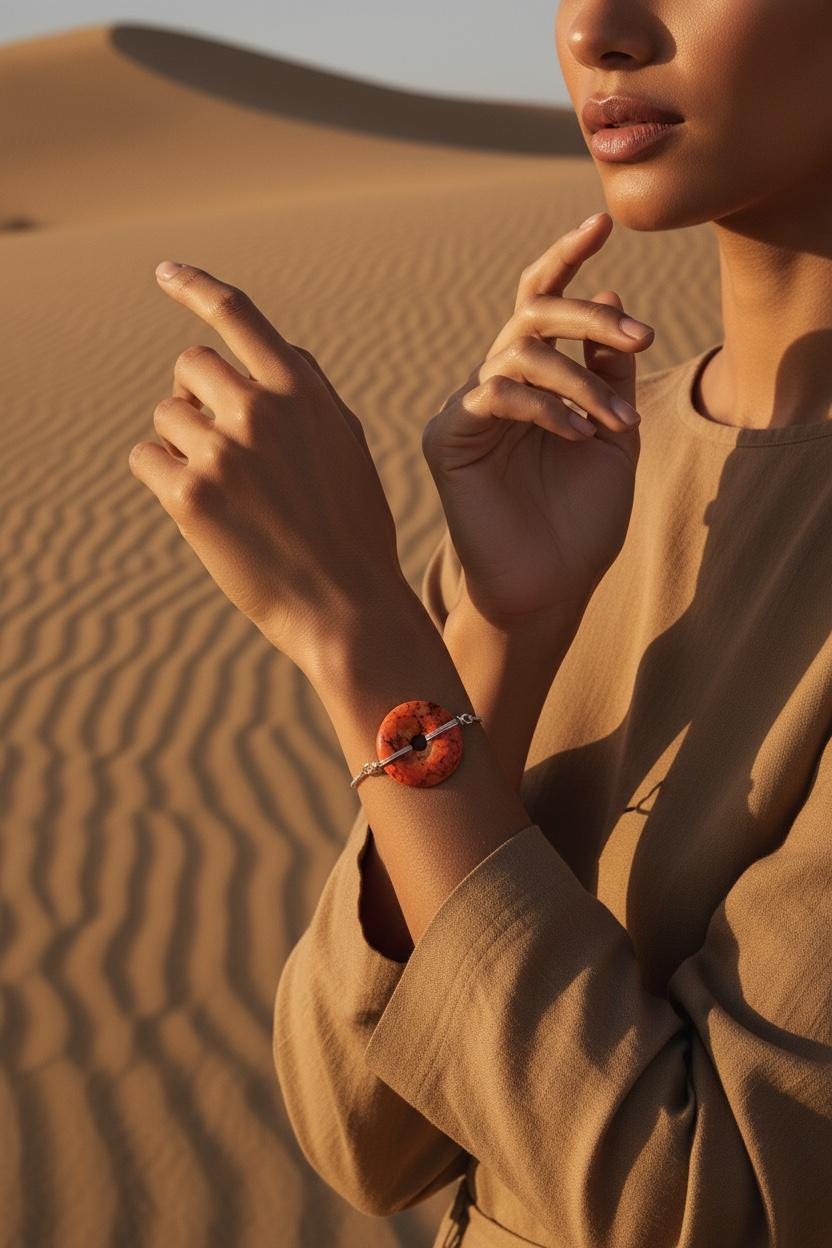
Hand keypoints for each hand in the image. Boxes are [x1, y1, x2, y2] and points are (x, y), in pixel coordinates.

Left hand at [128, 261, 407, 671]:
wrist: (346, 606)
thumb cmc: (353, 530)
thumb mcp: (348, 447)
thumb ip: (309, 394)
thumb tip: (271, 353)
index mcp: (301, 391)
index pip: (237, 316)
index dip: (195, 287)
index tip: (164, 272)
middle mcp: (260, 410)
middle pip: (190, 366)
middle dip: (197, 396)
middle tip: (223, 445)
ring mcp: (222, 451)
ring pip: (166, 416)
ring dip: (183, 444)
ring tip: (224, 490)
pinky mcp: (190, 496)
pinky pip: (146, 458)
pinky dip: (161, 478)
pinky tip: (198, 508)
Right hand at [420, 212, 652, 627]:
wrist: (550, 587)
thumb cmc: (581, 519)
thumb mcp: (615, 434)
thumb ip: (611, 372)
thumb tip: (610, 295)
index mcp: (534, 380)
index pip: (541, 303)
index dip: (566, 259)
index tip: (600, 222)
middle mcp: (496, 385)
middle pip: (530, 314)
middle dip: (586, 314)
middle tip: (640, 338)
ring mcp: (468, 410)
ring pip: (518, 352)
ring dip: (579, 379)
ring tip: (615, 425)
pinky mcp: (447, 438)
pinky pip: (494, 393)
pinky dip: (544, 406)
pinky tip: (577, 435)